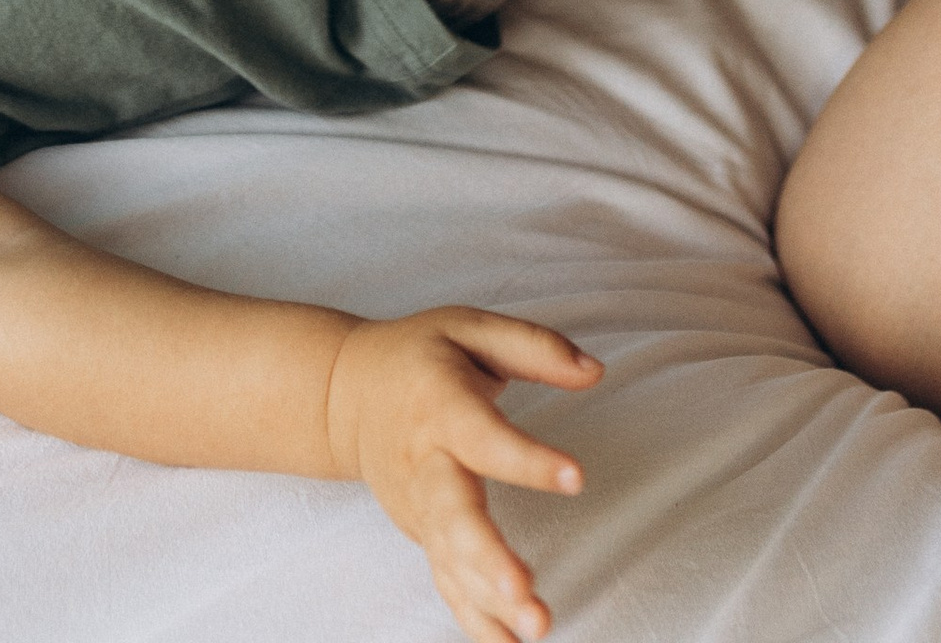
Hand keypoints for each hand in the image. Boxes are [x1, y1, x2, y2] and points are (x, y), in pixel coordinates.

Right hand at [323, 306, 597, 642]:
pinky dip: (474, 619)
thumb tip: (596, 372)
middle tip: (525, 591)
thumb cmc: (419, 357)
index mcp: (441, 405)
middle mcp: (426, 463)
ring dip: (490, 599)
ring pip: (451, 559)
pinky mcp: (425, 535)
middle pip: (453, 514)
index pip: (485, 437)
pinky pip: (447, 582)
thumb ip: (534, 347)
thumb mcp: (469, 327)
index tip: (577, 478)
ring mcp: (421, 508)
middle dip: (487, 556)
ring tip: (535, 628)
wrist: (344, 394)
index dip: (528, 460)